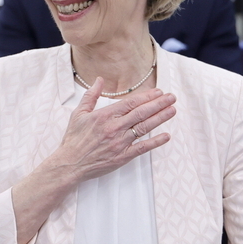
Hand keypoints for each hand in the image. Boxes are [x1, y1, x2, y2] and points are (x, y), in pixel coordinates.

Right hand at [54, 79, 175, 182]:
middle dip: (159, 104)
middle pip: (141, 113)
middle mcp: (114, 127)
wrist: (70, 163)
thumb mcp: (78, 113)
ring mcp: (120, 142)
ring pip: (144, 127)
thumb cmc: (73, 139)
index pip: (130, 103)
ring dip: (160, 118)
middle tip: (172, 97)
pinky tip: (166, 136)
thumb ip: (91, 95)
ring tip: (172, 110)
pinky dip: (155, 142)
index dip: (146, 96)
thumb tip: (99, 80)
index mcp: (104, 116)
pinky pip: (142, 147)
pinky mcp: (122, 156)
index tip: (158, 92)